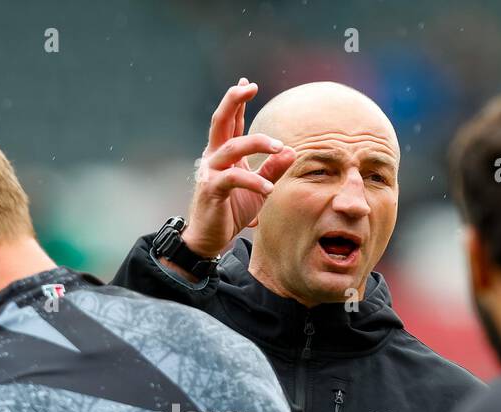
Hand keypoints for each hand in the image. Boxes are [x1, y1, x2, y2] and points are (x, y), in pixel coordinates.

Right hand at [180, 78, 295, 259]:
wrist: (209, 239)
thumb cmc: (231, 211)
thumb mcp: (258, 188)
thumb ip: (272, 169)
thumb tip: (291, 151)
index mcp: (223, 154)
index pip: (231, 123)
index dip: (238, 103)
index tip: (247, 84)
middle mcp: (213, 157)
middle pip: (221, 122)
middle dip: (233, 101)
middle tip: (249, 87)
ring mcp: (209, 172)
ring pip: (233, 146)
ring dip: (257, 142)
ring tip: (279, 146)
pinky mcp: (211, 189)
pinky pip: (234, 177)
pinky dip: (254, 180)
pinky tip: (269, 188)